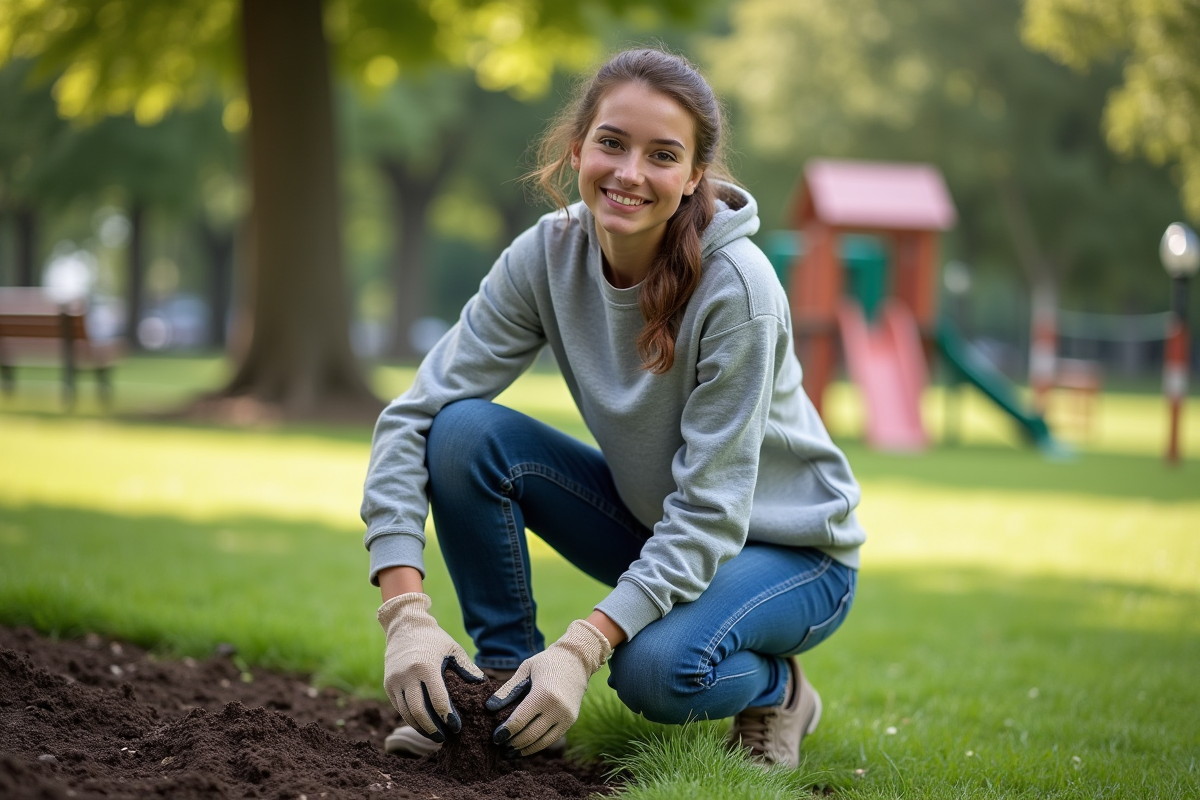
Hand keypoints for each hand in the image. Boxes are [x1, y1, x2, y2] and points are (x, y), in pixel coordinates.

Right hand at [378, 592, 484, 741]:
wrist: (404, 626)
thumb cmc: (434, 639)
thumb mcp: (453, 649)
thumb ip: (467, 668)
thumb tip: (483, 684)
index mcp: (426, 667)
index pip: (437, 700)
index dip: (447, 717)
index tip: (456, 727)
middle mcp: (407, 675)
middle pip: (419, 712)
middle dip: (432, 729)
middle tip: (444, 738)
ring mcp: (395, 681)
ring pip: (406, 713)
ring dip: (420, 727)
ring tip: (434, 735)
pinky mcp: (388, 685)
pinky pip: (399, 708)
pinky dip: (410, 719)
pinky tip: (422, 724)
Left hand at [486, 619, 612, 755]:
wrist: (577, 660)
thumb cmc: (546, 663)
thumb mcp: (525, 670)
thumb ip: (507, 690)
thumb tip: (489, 707)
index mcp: (543, 694)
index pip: (519, 720)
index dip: (505, 732)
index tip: (494, 737)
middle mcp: (557, 708)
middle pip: (529, 735)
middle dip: (512, 743)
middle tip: (499, 745)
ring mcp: (566, 717)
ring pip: (541, 742)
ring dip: (524, 749)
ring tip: (509, 751)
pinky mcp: (571, 721)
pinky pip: (552, 739)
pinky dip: (537, 745)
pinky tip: (525, 747)